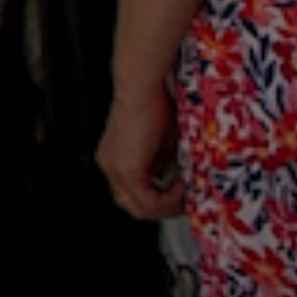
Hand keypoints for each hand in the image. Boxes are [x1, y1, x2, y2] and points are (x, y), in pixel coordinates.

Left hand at [98, 76, 177, 222]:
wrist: (144, 88)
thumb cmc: (156, 107)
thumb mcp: (161, 145)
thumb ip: (164, 167)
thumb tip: (183, 187)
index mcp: (113, 160)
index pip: (132, 195)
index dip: (158, 201)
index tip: (181, 194)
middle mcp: (108, 166)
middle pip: (133, 207)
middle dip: (163, 209)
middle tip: (186, 200)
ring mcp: (114, 169)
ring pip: (140, 208)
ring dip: (168, 206)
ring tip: (187, 192)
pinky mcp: (126, 169)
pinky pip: (149, 201)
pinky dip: (169, 199)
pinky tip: (183, 184)